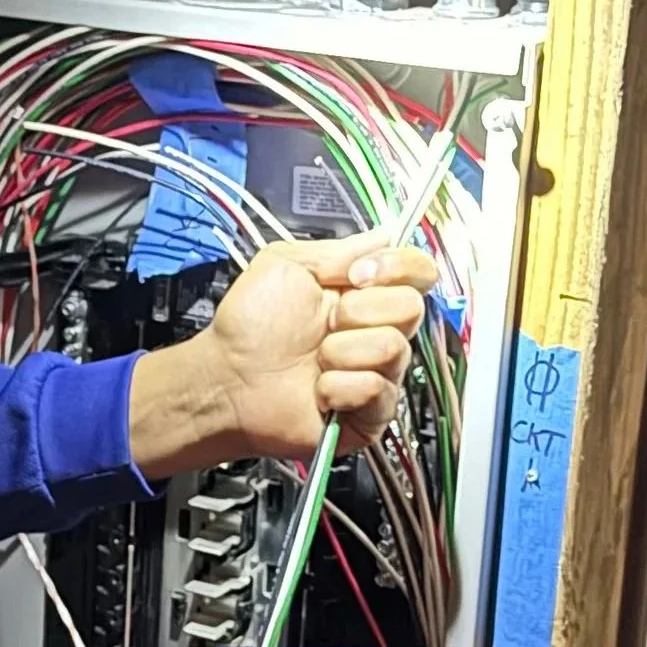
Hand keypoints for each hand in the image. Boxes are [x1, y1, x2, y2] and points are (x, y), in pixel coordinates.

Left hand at [127, 232, 439, 476]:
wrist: (227, 377)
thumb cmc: (249, 325)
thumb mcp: (286, 264)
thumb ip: (339, 250)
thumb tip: (385, 235)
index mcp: (364, 291)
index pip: (418, 271)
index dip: (398, 268)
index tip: (357, 275)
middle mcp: (376, 329)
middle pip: (412, 308)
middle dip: (360, 310)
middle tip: (325, 322)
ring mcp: (377, 371)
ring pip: (394, 349)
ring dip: (344, 351)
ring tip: (316, 358)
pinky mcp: (371, 411)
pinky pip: (378, 390)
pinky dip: (340, 387)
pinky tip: (319, 390)